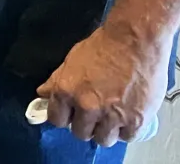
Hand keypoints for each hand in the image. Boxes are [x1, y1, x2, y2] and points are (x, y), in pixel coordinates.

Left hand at [37, 24, 170, 146]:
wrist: (136, 40)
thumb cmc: (106, 45)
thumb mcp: (72, 59)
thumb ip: (57, 80)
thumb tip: (43, 93)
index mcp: (67, 91)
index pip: (57, 120)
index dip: (64, 117)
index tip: (71, 115)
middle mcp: (87, 106)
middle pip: (80, 133)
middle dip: (86, 125)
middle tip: (95, 114)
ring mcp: (112, 116)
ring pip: (103, 139)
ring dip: (106, 130)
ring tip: (112, 116)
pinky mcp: (135, 120)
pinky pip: (127, 137)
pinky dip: (127, 129)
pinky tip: (128, 116)